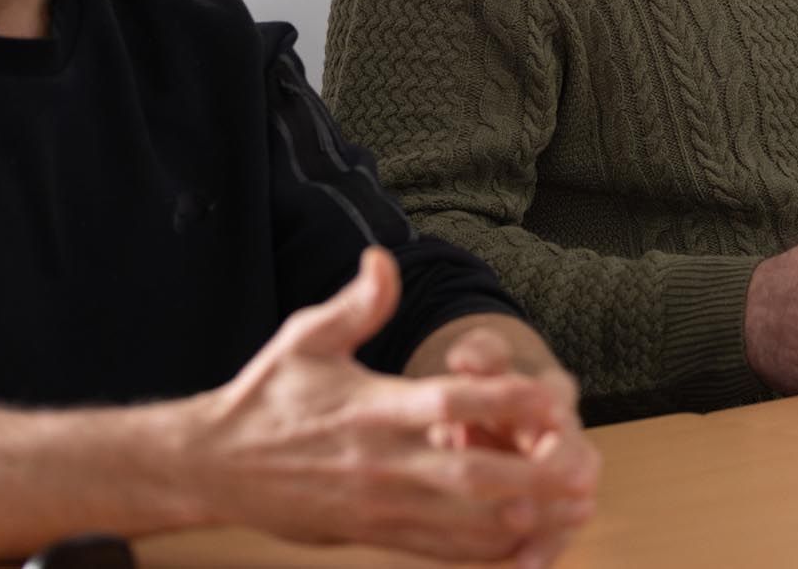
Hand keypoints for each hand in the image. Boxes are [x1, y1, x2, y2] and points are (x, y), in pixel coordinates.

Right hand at [184, 247, 582, 562]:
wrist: (213, 468)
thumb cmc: (267, 397)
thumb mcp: (306, 338)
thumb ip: (358, 304)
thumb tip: (384, 259)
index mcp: (371, 408)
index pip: (447, 402)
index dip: (503, 400)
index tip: (550, 397)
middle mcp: (381, 462)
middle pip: (470, 474)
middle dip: (533, 475)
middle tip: (584, 468)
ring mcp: (380, 508)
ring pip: (463, 524)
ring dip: (523, 520)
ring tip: (573, 512)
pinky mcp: (375, 537)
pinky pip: (440, 552)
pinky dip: (485, 552)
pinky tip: (524, 544)